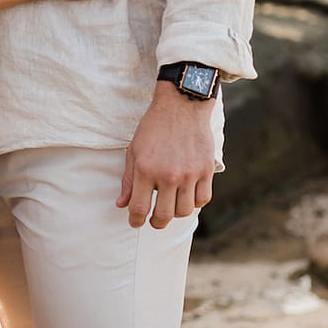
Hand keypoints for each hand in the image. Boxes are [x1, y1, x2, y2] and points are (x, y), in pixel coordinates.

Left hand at [116, 81, 216, 228]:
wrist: (181, 104)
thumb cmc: (154, 127)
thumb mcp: (134, 149)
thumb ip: (128, 179)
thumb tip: (121, 205)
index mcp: (146, 169)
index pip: (139, 209)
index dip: (135, 221)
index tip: (135, 222)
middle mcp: (168, 175)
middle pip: (164, 216)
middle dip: (156, 223)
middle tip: (155, 220)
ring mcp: (189, 174)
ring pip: (184, 211)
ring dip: (176, 212)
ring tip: (171, 204)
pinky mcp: (206, 170)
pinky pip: (202, 199)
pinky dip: (194, 202)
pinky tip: (187, 194)